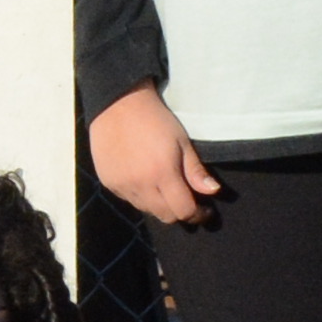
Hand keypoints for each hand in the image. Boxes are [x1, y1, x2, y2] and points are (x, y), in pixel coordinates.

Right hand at [88, 85, 221, 231]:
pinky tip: (143, 179)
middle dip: (179, 212)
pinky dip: (141, 196)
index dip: (198, 214)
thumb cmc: (155, 120)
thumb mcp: (182, 141)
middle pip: (165, 216)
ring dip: (159, 205)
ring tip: (163, 187)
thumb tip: (213, 191)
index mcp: (162, 174)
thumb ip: (196, 170)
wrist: (117, 104)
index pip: (183, 211)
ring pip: (147, 210)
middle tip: (186, 199)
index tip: (205, 209)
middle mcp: (141, 185)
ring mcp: (122, 186)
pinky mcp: (108, 183)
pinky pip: (129, 200)